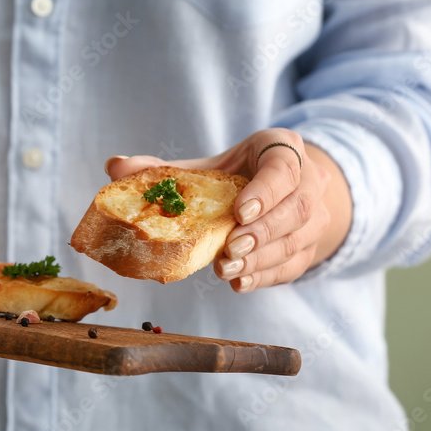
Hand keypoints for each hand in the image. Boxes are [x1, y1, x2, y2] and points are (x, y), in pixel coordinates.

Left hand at [105, 128, 351, 291]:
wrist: (276, 190)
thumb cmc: (235, 176)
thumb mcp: (205, 166)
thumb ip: (163, 170)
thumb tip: (114, 167)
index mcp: (282, 148)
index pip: (284, 167)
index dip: (265, 191)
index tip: (239, 211)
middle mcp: (309, 180)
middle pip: (296, 208)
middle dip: (262, 231)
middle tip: (228, 248)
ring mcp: (315, 217)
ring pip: (297, 240)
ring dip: (261, 259)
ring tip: (227, 269)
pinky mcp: (310, 248)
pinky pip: (294, 265)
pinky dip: (266, 276)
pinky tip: (240, 282)